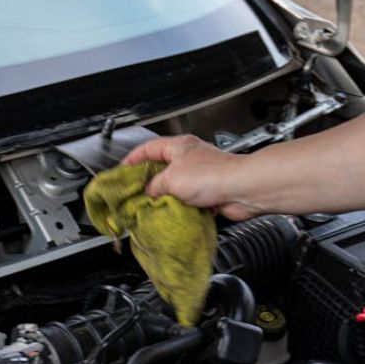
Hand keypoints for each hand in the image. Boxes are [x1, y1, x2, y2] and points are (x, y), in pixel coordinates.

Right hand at [122, 135, 263, 220]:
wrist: (243, 190)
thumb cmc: (213, 175)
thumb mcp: (171, 179)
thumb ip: (153, 187)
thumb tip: (145, 194)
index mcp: (179, 147)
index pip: (148, 148)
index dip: (132, 160)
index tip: (121, 172)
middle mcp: (189, 160)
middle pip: (161, 171)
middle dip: (147, 184)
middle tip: (134, 196)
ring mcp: (200, 178)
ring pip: (174, 189)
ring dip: (164, 200)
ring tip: (151, 209)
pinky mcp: (209, 195)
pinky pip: (187, 204)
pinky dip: (179, 210)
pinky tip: (172, 216)